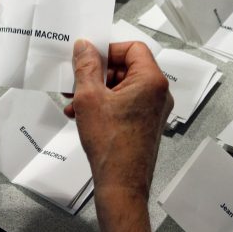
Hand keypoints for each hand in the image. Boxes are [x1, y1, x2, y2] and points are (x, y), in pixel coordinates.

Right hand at [67, 39, 171, 231]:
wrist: (121, 184)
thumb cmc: (113, 146)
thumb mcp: (89, 97)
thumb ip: (86, 66)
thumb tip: (85, 48)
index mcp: (151, 81)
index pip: (132, 48)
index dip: (108, 50)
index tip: (88, 57)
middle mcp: (157, 94)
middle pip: (125, 67)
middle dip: (97, 73)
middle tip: (76, 81)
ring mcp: (152, 110)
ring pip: (121, 86)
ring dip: (96, 90)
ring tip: (75, 102)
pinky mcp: (145, 123)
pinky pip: (123, 103)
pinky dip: (103, 104)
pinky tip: (82, 114)